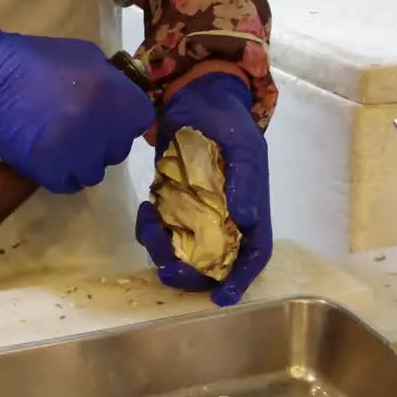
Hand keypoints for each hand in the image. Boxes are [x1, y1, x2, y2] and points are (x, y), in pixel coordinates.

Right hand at [0, 32, 154, 193]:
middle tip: (78, 130)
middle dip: (102, 143)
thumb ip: (110, 81)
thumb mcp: (84, 57)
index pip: (141, 120)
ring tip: (60, 146)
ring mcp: (77, 151)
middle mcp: (101, 125)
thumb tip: (122, 101)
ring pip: (94, 172)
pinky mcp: (51, 170)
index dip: (125, 121)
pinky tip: (48, 159)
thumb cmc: (35, 61)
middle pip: (118, 149)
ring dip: (81, 163)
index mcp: (112, 93)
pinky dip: (60, 175)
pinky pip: (70, 184)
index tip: (109, 119)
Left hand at [136, 73, 271, 306]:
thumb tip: (245, 218)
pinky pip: (159, 233)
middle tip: (168, 269)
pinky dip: (148, 230)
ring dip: (162, 251)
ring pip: (182, 254)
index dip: (240, 281)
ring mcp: (196, 217)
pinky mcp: (170, 208)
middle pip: (213, 265)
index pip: (252, 255)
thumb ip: (246, 180)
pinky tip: (144, 208)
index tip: (221, 298)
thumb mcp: (244, 146)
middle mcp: (224, 222)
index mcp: (251, 212)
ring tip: (149, 224)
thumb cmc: (228, 121)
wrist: (194, 98)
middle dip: (190, 274)